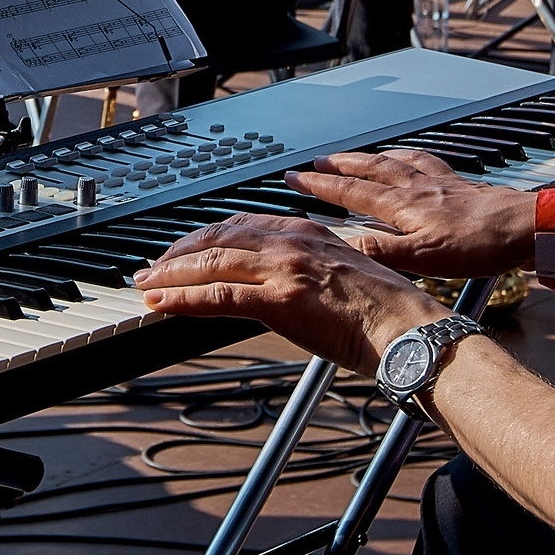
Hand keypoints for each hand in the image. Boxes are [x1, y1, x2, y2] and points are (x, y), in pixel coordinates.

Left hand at [135, 214, 442, 375]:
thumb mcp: (342, 275)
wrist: (408, 329)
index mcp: (306, 231)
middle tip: (154, 268)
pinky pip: (217, 296)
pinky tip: (162, 305)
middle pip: (218, 239)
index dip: (206, 237)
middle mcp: (290, 241)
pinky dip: (183, 299)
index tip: (187, 248)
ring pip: (210, 264)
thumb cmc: (387, 312)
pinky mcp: (278, 300)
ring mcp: (282, 268)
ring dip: (171, 275)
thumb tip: (286, 289)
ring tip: (147, 285)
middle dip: (179, 252)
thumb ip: (310, 272)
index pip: (241, 225)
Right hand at [283, 151, 535, 280]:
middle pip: (370, 170)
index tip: (296, 178)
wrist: (527, 228)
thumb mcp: (425, 259)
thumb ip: (382, 251)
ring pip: (395, 162)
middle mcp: (417, 187)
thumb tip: (341, 246)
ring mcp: (440, 183)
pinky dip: (409, 157)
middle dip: (340, 166)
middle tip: (317, 162)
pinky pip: (427, 162)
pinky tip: (410, 159)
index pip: (352, 192)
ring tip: (355, 156)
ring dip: (370, 158)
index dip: (321, 186)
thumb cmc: (480, 245)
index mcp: (404, 206)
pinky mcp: (460, 184)